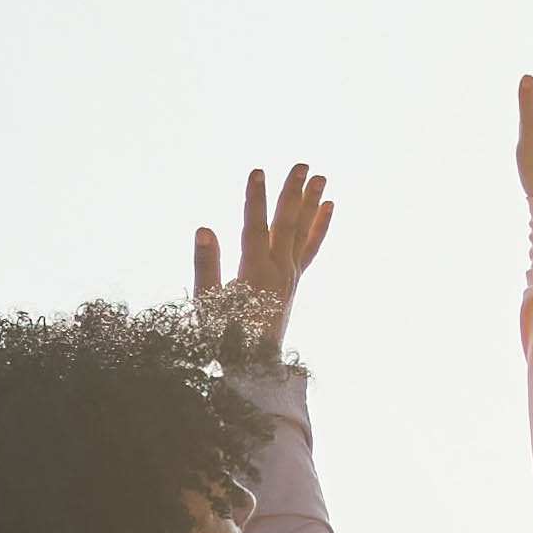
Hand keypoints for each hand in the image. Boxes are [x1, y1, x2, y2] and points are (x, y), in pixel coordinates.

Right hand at [189, 162, 333, 360]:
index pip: (255, 228)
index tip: (258, 171)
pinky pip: (311, 249)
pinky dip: (320, 227)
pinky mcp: (294, 281)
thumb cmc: (223, 336)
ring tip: (320, 177)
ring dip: (311, 202)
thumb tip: (205, 230)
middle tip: (302, 164)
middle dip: (293, 192)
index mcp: (255, 275)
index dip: (255, 199)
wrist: (251, 368)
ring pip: (303, 232)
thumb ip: (206, 266)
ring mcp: (290, 276)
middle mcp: (279, 272)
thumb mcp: (208, 305)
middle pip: (288, 224)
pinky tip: (328, 208)